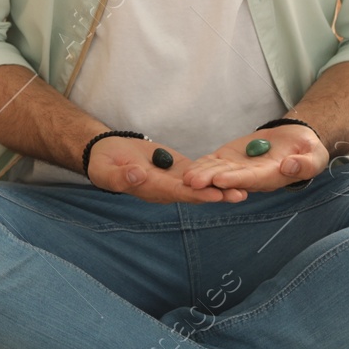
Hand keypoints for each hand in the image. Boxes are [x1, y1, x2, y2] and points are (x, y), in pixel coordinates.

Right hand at [85, 134, 246, 203]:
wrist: (107, 153)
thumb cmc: (103, 164)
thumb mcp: (106, 171)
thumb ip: (121, 176)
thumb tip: (137, 176)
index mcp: (151, 189)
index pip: (177, 193)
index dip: (196, 195)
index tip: (214, 196)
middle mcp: (166, 188)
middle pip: (195, 192)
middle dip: (218, 193)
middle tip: (241, 194)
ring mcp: (173, 179)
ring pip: (200, 184)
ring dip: (221, 185)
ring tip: (245, 186)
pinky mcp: (177, 168)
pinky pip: (197, 172)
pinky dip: (213, 172)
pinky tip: (231, 172)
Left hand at [180, 123, 328, 194]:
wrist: (296, 140)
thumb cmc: (308, 151)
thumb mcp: (315, 155)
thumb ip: (305, 164)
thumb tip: (289, 167)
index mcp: (271, 177)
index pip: (251, 179)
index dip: (235, 179)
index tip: (220, 178)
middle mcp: (252, 177)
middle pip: (229, 178)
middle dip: (211, 180)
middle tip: (193, 182)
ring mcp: (240, 168)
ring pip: (218, 172)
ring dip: (202, 174)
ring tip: (185, 177)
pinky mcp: (232, 158)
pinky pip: (216, 162)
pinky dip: (203, 165)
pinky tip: (188, 168)